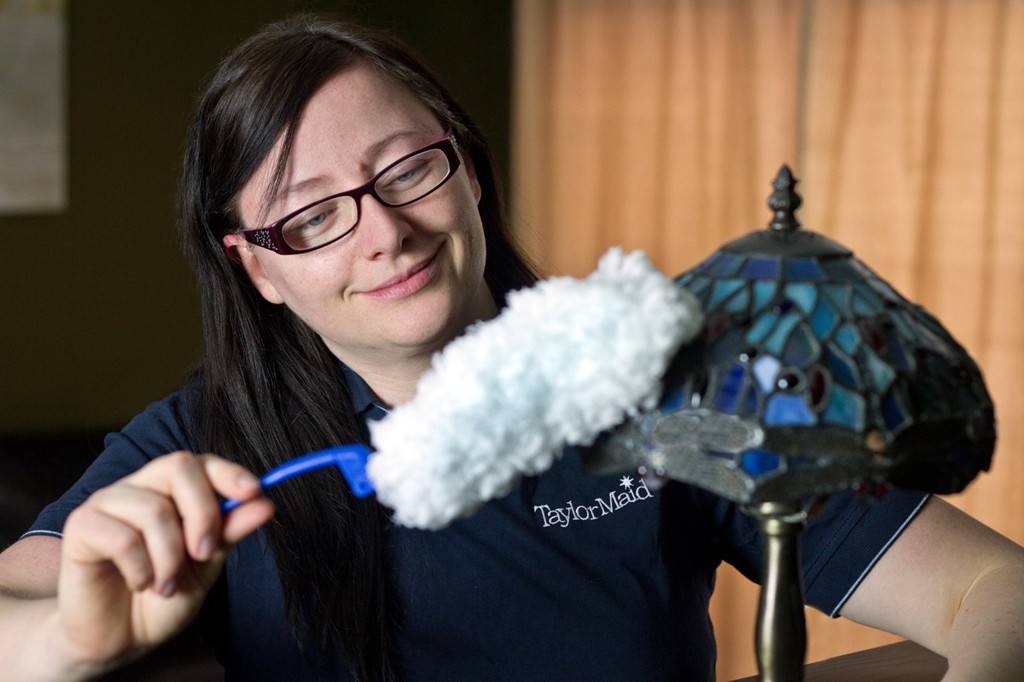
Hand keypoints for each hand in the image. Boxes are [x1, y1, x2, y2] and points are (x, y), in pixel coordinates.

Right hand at [55, 452, 272, 674]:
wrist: (119, 638)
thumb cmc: (162, 597)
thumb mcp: (206, 565)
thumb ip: (230, 531)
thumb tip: (264, 503)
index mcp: (171, 491)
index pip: (202, 463)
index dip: (229, 473)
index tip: (253, 492)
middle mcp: (139, 487)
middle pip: (178, 467)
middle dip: (202, 513)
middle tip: (203, 554)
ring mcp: (108, 502)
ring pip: (155, 510)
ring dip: (170, 558)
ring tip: (165, 585)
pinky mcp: (82, 525)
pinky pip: (123, 537)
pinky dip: (141, 569)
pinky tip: (139, 583)